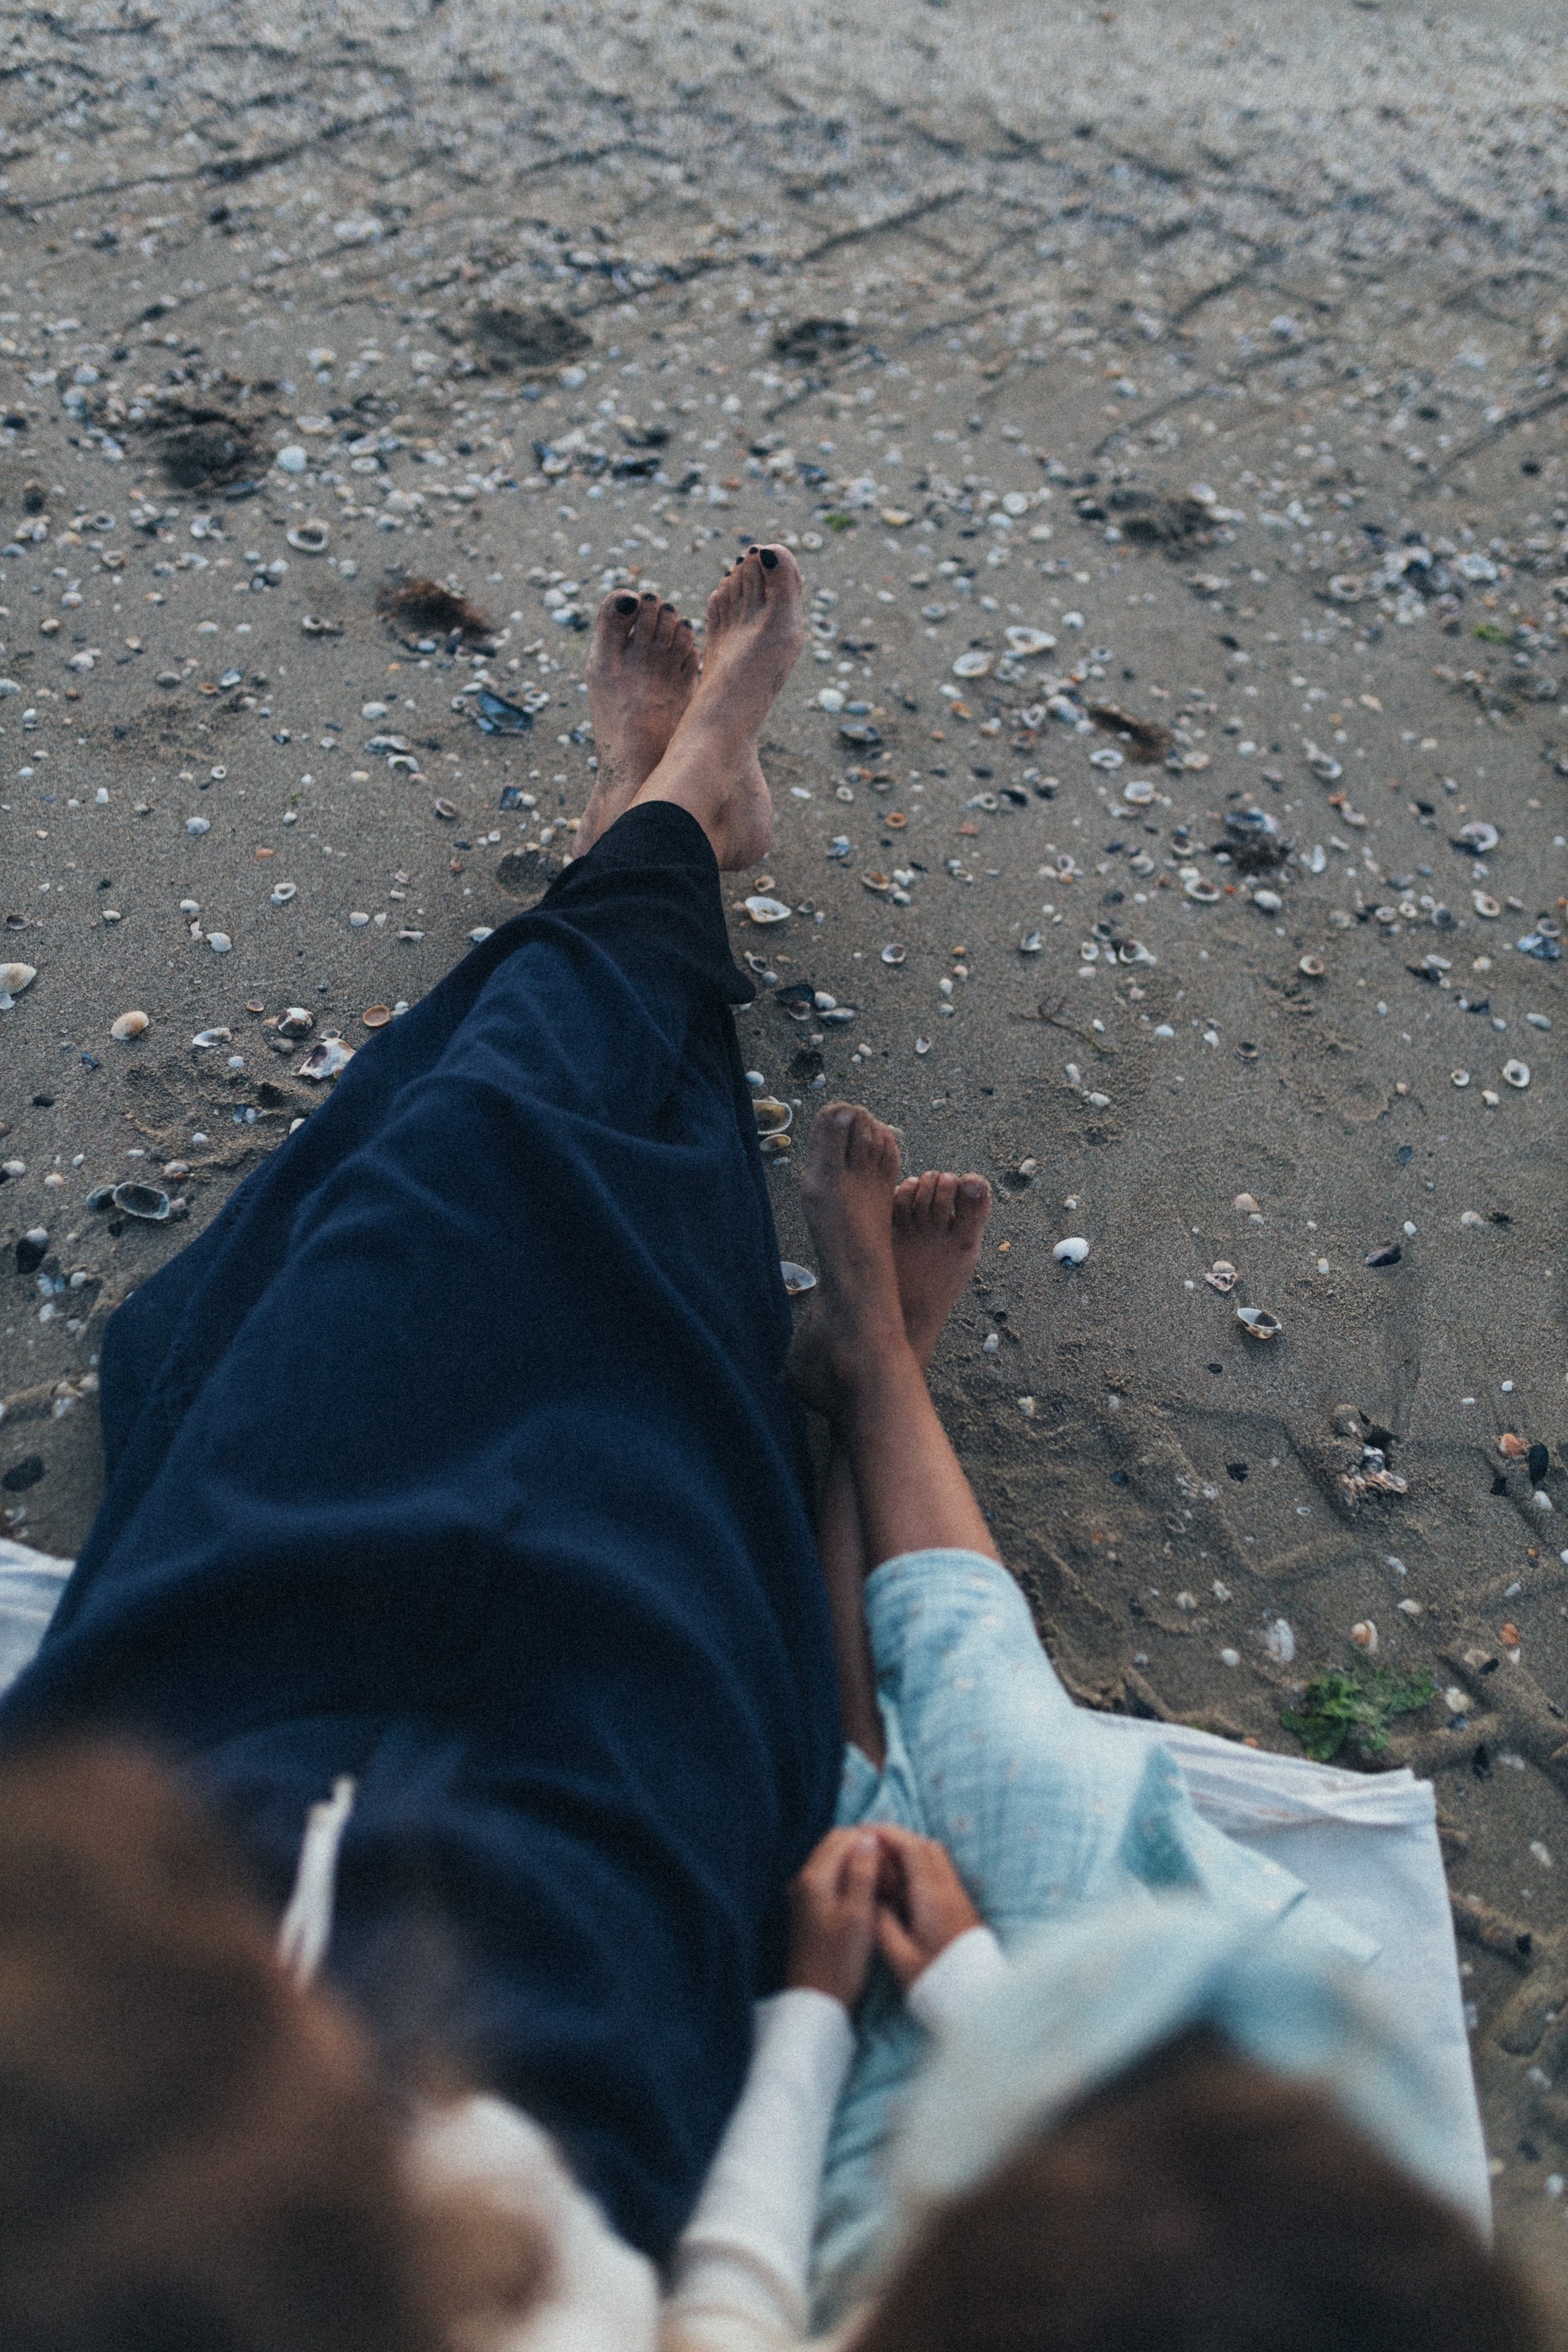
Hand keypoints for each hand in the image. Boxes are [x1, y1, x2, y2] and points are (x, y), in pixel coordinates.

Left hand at [785, 1829, 880, 2007]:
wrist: (816, 2000)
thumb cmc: (840, 1961)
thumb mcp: (859, 1916)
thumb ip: (862, 1873)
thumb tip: (869, 1838)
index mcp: (814, 1878)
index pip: (844, 1838)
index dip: (872, 1843)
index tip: (894, 1862)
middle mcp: (803, 1879)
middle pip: (837, 1845)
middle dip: (865, 1851)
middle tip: (890, 1873)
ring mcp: (803, 1893)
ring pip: (834, 1861)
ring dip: (858, 1865)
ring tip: (883, 1887)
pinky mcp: (807, 1906)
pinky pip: (830, 1878)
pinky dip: (849, 1879)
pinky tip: (867, 1898)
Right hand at [871, 1826, 982, 1989]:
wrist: (979, 1999)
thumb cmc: (938, 1982)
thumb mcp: (901, 1959)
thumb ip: (882, 1926)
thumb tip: (870, 1902)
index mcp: (932, 1897)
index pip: (912, 1849)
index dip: (888, 1835)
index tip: (865, 1833)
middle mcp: (949, 1890)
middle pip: (926, 1847)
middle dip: (898, 1840)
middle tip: (872, 1847)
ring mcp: (958, 1897)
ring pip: (936, 1858)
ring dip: (910, 1852)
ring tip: (885, 1865)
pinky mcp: (962, 1907)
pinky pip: (940, 1873)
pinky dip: (920, 1868)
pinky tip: (903, 1885)